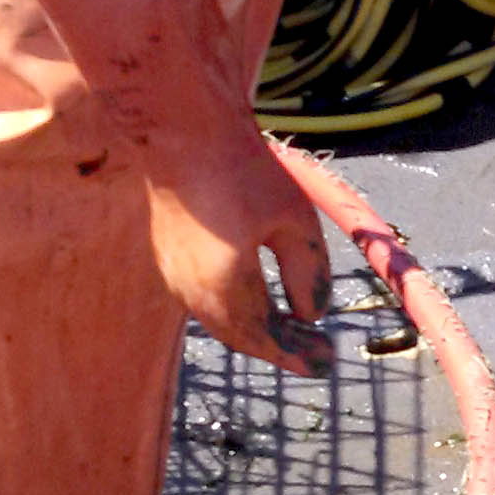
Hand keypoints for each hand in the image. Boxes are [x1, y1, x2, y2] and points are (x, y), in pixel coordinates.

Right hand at [35, 0, 333, 375]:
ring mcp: (175, 277)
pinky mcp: (169, 260)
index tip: (325, 364)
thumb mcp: (294, 219)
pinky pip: (209, 300)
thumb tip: (314, 313)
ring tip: (298, 329)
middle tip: (319, 351)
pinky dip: (239, 310)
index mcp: (223, 287)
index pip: (265, 339)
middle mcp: (192, 292)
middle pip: (243, 337)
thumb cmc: (239, 168)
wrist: (180, 130)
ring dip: (261, 329)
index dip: (296, 355)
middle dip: (282, 347)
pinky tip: (262, 300)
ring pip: (224, 321)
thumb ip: (309, 272)